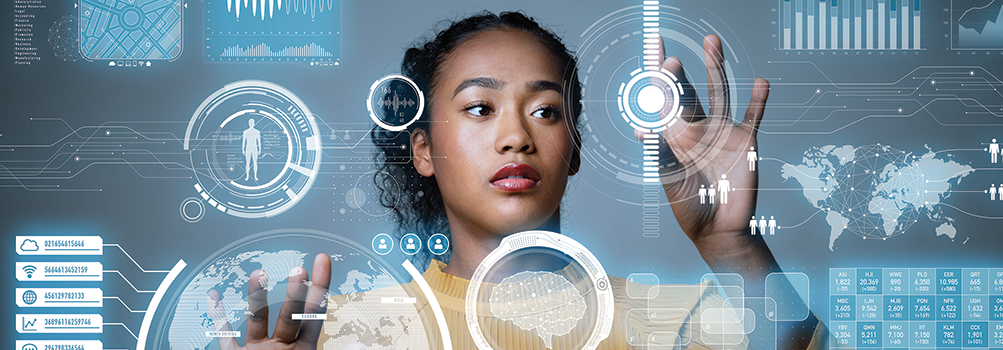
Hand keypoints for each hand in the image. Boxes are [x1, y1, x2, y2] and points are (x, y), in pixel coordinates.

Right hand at [207, 253, 331, 349]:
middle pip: (289, 315)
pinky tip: (215, 297)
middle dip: (295, 293)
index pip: (315, 312)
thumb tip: (357, 343)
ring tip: (259, 274)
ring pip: (257, 319)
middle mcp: (281, 348)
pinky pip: (225, 336)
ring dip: (256, 297)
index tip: (322, 260)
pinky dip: (218, 317)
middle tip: (298, 270)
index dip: (320, 286)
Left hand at [651, 34, 819, 349]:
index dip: (656, 79)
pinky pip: (752, 116)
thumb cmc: (690, 207)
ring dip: (714, 68)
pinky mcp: (745, 142)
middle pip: (687, 91)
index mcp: (673, 136)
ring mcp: (721, 132)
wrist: (718, 230)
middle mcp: (696, 128)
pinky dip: (757, 101)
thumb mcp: (670, 179)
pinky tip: (759, 82)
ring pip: (718, 92)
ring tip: (711, 42)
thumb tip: (644, 129)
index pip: (662, 101)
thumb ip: (662, 153)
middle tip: (668, 57)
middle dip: (678, 73)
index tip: (649, 54)